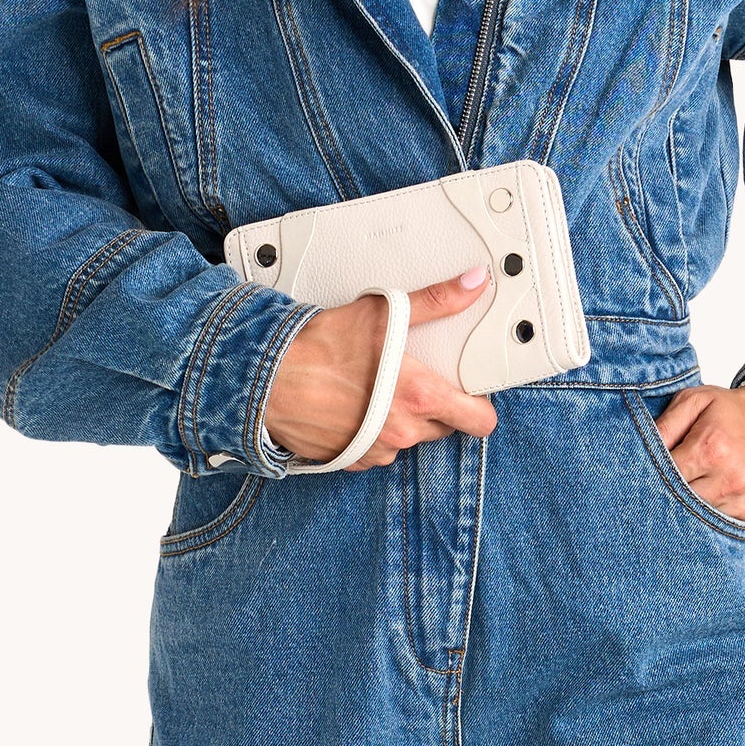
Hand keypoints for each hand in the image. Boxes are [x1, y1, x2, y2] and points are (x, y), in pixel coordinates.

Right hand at [265, 267, 499, 469]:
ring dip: (402, 420)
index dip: (479, 406)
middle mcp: (403, 432)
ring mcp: (377, 451)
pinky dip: (373, 433)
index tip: (469, 391)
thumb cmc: (319, 347)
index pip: (479, 420)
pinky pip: (377, 450)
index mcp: (420, 397)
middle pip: (444, 427)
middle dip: (436, 407)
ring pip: (409, 439)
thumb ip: (436, 301)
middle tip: (414, 379)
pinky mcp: (352, 460)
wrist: (265, 378)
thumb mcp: (383, 313)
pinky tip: (355, 408)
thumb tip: (472, 285)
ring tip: (378, 390)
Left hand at [651, 383, 744, 523]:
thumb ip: (665, 423)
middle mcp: (728, 479)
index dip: (647, 470)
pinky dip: (704, 511)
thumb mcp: (697, 400)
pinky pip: (714, 520)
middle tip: (653, 480)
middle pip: (675, 498)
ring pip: (693, 513)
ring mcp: (741, 500)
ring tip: (683, 483)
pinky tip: (703, 493)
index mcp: (710, 447)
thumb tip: (639, 447)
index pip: (662, 472)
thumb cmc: (737, 410)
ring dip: (683, 502)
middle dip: (662, 489)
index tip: (640, 467)